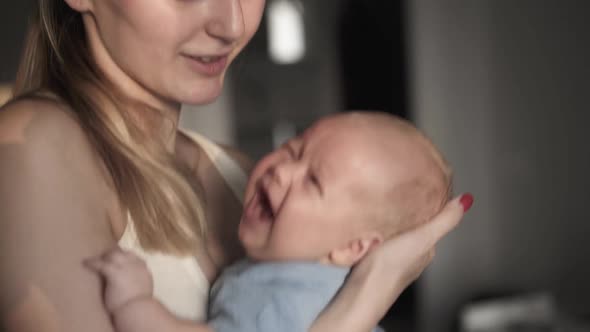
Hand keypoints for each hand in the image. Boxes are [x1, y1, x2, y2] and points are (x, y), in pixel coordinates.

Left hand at [84, 247, 153, 312]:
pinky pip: (101, 263)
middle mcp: (136, 265)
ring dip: (106, 257)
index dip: (126, 258)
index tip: (120, 260)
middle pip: (124, 253)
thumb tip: (131, 285)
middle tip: (106, 258)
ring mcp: (126, 266)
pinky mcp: (114, 272)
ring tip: (97, 259)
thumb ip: (137, 285)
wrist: (137, 310)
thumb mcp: (141, 291)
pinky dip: (93, 262)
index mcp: (144, 271)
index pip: (135, 258)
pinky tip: (86, 263)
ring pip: (114, 254)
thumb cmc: (139, 306)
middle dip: (115, 255)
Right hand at [356, 194, 472, 320]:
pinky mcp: (374, 258)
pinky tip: (373, 224)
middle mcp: (412, 254)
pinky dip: (380, 230)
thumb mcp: (423, 237)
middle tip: (402, 190)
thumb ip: (445, 220)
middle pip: (415, 227)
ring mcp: (393, 257)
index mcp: (426, 247)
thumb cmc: (392, 265)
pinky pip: (381, 239)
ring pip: (398, 233)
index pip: (433, 221)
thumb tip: (467, 200)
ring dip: (393, 220)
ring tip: (386, 203)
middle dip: (409, 210)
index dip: (430, 203)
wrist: (363, 288)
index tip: (423, 184)